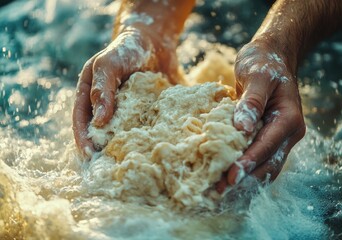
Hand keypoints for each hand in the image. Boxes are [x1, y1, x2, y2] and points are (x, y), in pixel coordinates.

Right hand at [72, 26, 180, 157]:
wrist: (155, 42)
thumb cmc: (126, 49)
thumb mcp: (108, 64)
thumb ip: (102, 89)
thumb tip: (98, 122)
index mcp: (89, 95)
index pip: (81, 121)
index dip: (82, 139)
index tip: (88, 156)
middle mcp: (106, 107)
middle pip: (99, 133)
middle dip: (100, 150)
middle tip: (105, 168)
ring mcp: (126, 112)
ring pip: (121, 135)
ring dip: (122, 149)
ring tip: (126, 165)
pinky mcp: (145, 114)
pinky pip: (142, 130)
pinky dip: (144, 140)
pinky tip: (148, 151)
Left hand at [217, 39, 305, 192]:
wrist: (270, 57)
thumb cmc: (263, 63)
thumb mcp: (257, 76)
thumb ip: (252, 102)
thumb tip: (242, 128)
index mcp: (289, 119)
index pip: (268, 146)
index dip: (249, 162)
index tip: (230, 177)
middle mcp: (287, 133)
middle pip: (268, 163)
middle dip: (245, 178)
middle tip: (219, 191)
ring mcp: (278, 137)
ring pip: (264, 166)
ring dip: (244, 178)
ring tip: (220, 190)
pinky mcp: (266, 137)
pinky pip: (256, 158)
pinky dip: (244, 168)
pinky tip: (226, 175)